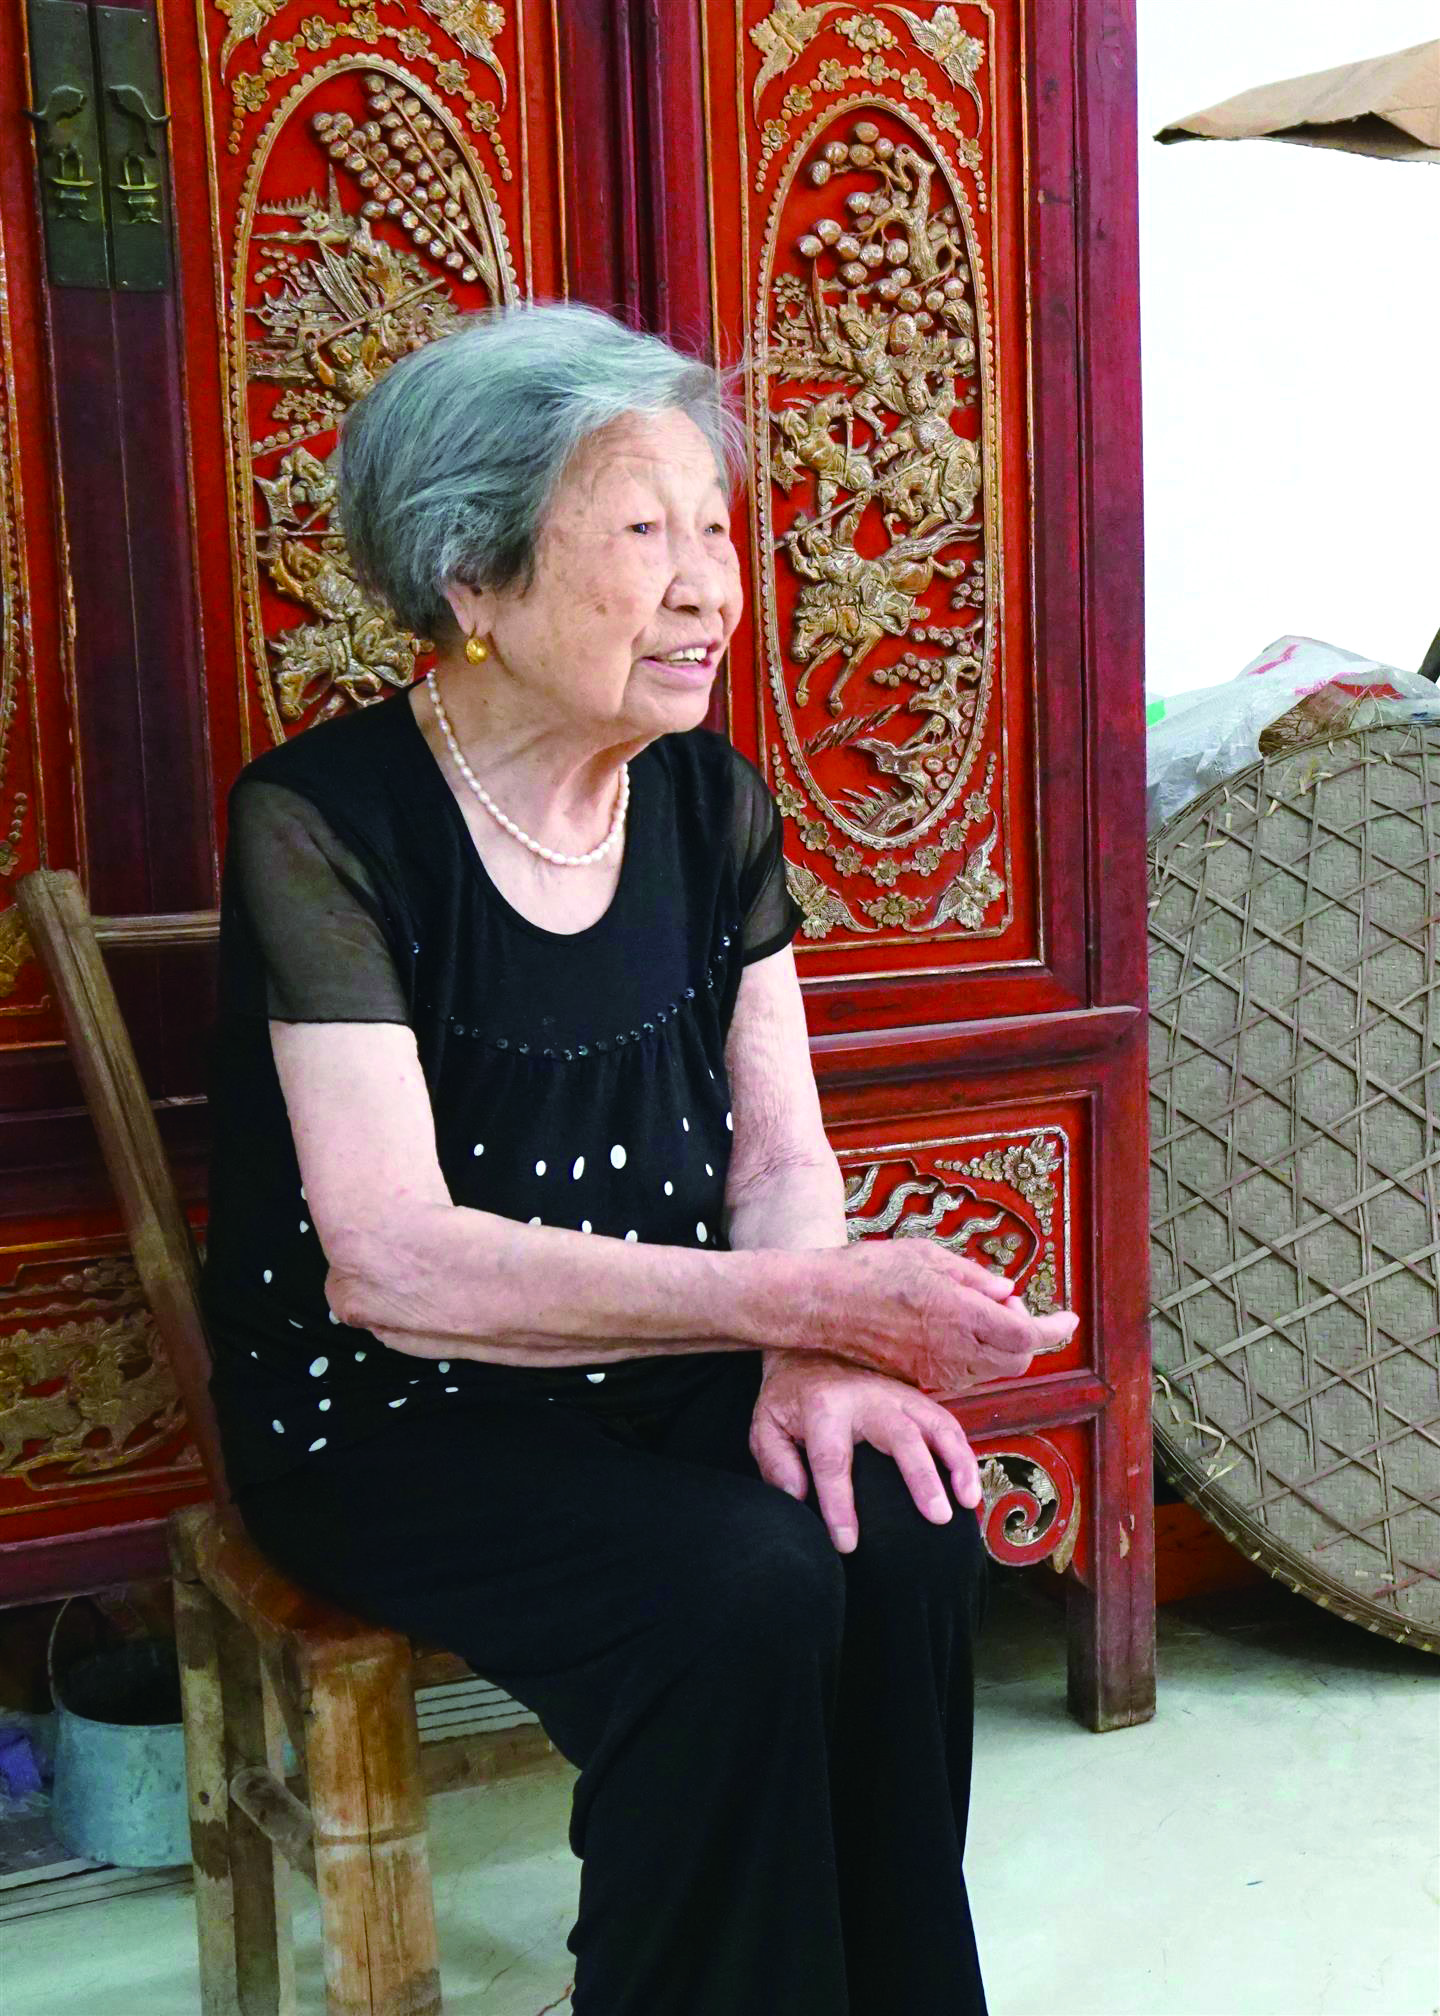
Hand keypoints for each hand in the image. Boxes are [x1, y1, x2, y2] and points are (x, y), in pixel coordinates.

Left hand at [750, 1350, 984, 1553]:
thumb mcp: (767, 1425)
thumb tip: (798, 1497)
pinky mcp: (916, 1399)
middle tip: (936, 1517)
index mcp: (824, 1406)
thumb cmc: (789, 1397)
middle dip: (920, 1477)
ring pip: (937, 1425)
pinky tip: (970, 1488)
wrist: (809, 1351)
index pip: (833, 1461)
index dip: (840, 1505)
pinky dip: (964, 1455)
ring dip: (957, 1463)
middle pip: (900, 1436)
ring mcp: (898, 1395)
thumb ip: (776, 1462)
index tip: (847, 1544)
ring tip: (968, 1502)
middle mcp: (868, 1398)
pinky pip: (948, 1425)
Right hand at [812, 1243, 1078, 1387]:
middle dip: (1024, 1335)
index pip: (1027, 1334)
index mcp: (958, 1312)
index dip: (1055, 1329)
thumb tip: (1008, 1294)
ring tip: (970, 1313)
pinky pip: (964, 1377)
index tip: (1069, 1320)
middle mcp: (952, 1349)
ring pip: (993, 1372)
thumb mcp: (926, 1255)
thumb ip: (973, 1277)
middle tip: (1001, 1305)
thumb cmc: (868, 1270)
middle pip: (1018, 1360)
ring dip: (999, 1347)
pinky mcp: (920, 1380)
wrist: (819, 1305)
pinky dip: (974, 1358)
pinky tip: (950, 1331)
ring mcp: (936, 1370)